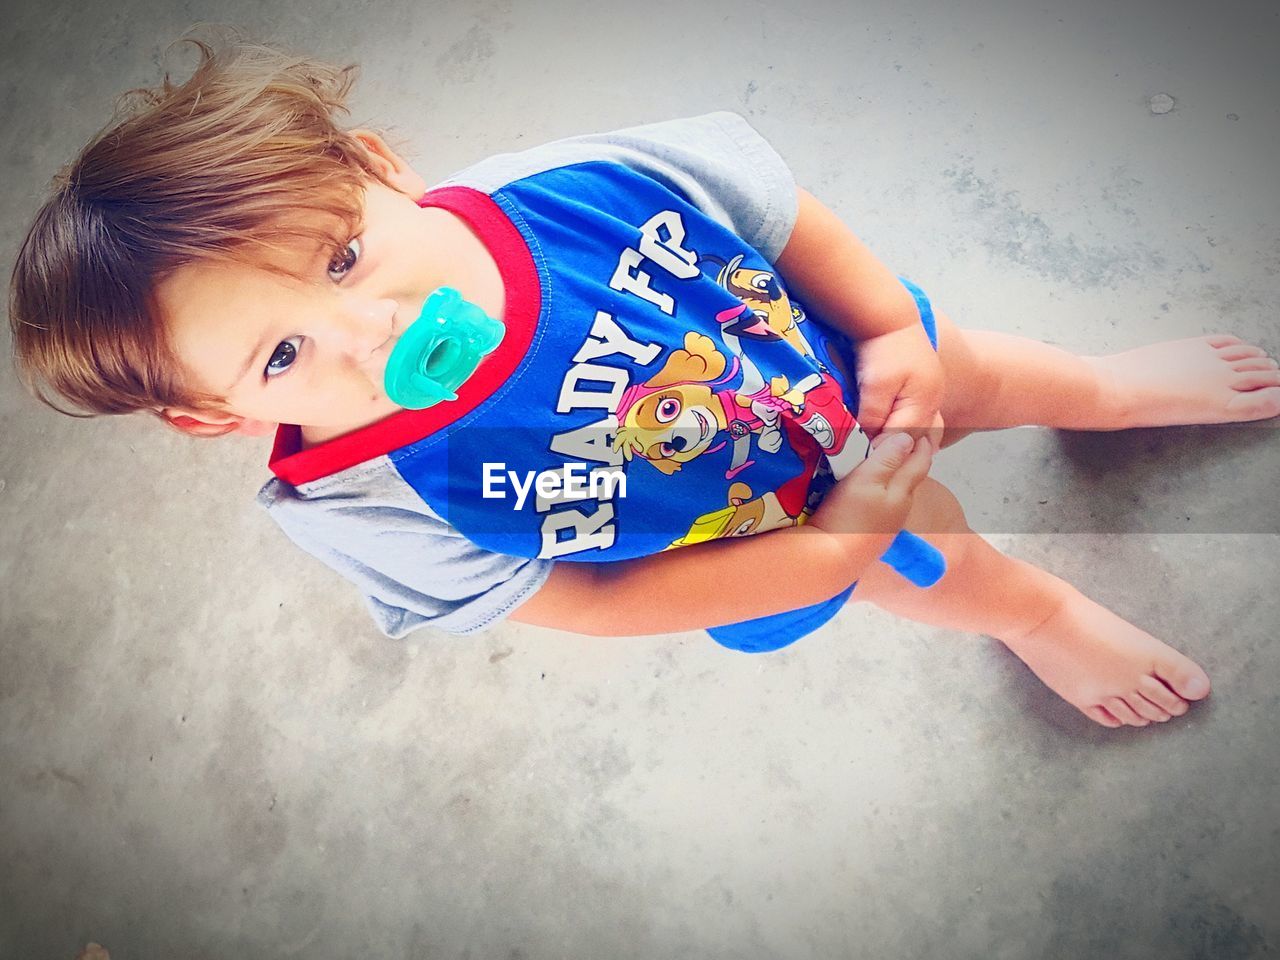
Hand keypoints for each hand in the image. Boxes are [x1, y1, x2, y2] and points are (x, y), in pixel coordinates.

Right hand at [809, 432, 934, 545]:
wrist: (832, 558)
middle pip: (911, 480)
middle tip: (906, 443)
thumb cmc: (848, 514)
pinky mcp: (873, 537)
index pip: (919, 463)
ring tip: (887, 464)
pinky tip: (872, 494)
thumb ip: (888, 458)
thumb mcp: (867, 478)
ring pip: (898, 495)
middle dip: (911, 461)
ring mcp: (887, 526)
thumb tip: (907, 439)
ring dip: (896, 478)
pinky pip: (884, 508)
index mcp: (902, 492)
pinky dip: (883, 494)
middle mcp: (900, 509)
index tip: (920, 431)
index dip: (920, 446)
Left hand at [854, 324, 945, 451]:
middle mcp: (934, 401)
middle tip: (871, 451)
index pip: (904, 439)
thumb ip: (873, 416)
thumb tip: (869, 441)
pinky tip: (894, 431)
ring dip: (904, 438)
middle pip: (918, 438)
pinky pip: (921, 417)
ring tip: (884, 445)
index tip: (861, 452)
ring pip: (924, 429)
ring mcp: (932, 394)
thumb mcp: (874, 385)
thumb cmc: (883, 347)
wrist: (889, 317)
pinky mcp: (925, 388)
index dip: (882, 447)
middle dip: (895, 446)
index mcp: (924, 402)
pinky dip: (908, 426)